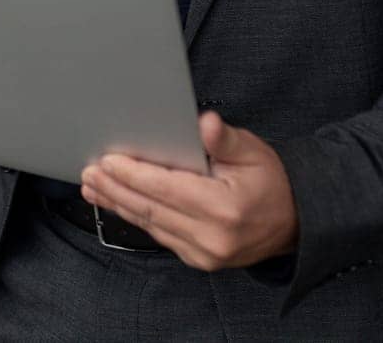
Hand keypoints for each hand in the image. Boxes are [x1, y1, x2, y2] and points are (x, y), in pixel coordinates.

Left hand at [79, 111, 298, 271]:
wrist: (294, 222)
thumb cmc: (270, 182)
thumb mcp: (252, 151)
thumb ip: (224, 139)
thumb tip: (204, 123)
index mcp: (225, 208)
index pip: (167, 188)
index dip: (134, 174)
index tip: (108, 161)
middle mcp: (212, 237)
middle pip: (150, 208)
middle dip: (115, 189)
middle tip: (88, 172)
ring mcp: (204, 253)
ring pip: (150, 224)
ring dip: (117, 204)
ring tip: (92, 187)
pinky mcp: (198, 259)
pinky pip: (159, 234)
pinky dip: (135, 216)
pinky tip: (117, 203)